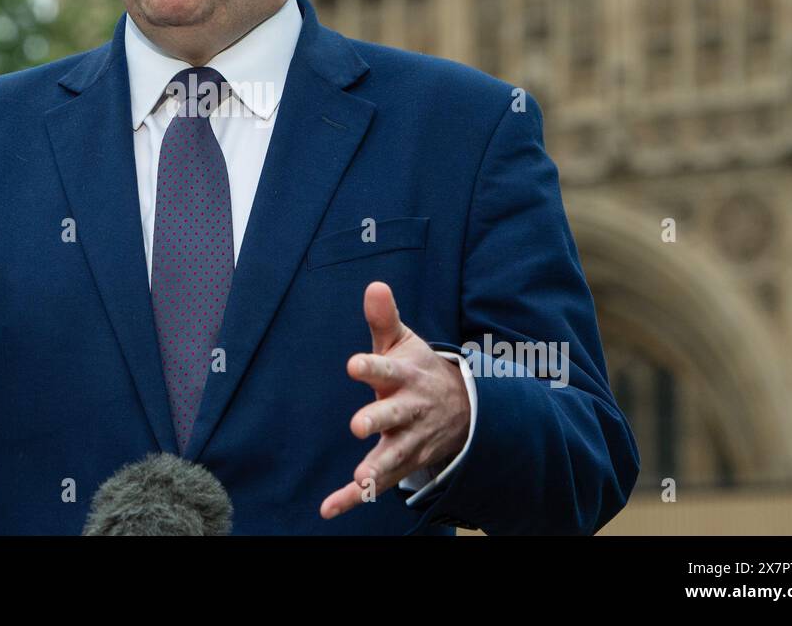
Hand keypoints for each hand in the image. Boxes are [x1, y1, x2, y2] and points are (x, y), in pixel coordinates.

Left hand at [320, 281, 469, 519]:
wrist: (462, 408)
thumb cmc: (419, 369)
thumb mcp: (404, 342)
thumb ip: (384, 319)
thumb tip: (374, 285)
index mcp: (405, 377)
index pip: (387, 370)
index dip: (371, 367)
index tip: (353, 365)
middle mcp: (408, 410)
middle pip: (393, 416)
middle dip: (379, 420)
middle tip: (358, 425)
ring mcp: (409, 440)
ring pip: (394, 456)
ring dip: (378, 468)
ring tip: (361, 478)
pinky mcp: (402, 463)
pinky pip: (377, 484)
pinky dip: (354, 498)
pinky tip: (329, 508)